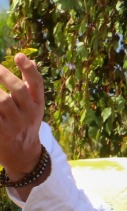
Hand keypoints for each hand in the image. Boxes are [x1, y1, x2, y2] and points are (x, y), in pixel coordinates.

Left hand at [0, 54, 46, 183]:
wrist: (23, 154)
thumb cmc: (26, 123)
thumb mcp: (34, 106)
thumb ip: (30, 86)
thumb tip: (29, 60)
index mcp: (37, 104)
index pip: (36, 83)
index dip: (28, 69)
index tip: (18, 55)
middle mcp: (29, 113)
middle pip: (17, 90)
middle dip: (3, 75)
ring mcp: (15, 124)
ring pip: (2, 101)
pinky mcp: (1, 133)